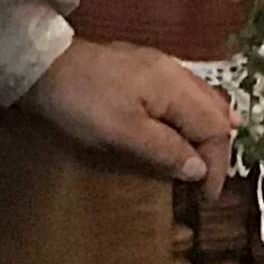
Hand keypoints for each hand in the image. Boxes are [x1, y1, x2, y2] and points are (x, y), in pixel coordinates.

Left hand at [19, 37, 234, 184]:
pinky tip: (185, 126)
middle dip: (219, 147)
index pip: (214, 128)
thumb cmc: (82, 102)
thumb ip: (165, 150)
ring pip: (203, 99)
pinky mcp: (143, 68)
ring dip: (209, 130)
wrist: (44, 67)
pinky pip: (184, 93)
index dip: (217, 165)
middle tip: (210, 180)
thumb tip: (200, 169)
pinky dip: (193, 115)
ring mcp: (160, 66)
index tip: (207, 197)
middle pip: (216, 111)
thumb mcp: (123, 133)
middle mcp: (175, 72)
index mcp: (175, 86)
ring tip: (208, 157)